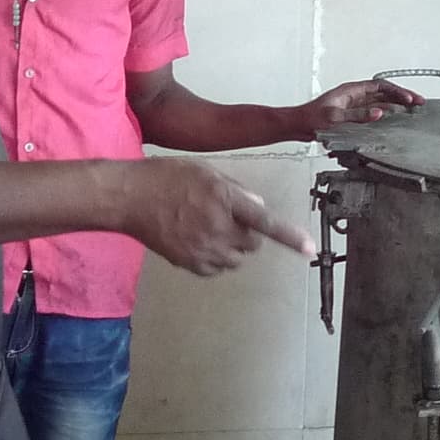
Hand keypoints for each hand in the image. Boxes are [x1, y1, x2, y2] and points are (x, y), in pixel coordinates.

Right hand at [120, 159, 313, 274]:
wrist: (129, 198)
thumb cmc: (165, 178)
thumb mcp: (205, 171)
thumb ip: (235, 189)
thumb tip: (258, 204)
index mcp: (224, 200)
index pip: (265, 221)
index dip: (290, 236)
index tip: (310, 249)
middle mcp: (217, 227)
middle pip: (252, 244)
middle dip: (247, 233)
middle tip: (226, 217)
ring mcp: (202, 248)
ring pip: (235, 258)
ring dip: (231, 247)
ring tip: (208, 228)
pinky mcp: (189, 263)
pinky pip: (215, 268)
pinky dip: (214, 258)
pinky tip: (197, 240)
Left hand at [292, 78, 423, 134]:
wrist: (297, 126)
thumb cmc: (310, 119)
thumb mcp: (334, 117)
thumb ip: (357, 115)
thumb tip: (378, 113)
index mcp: (351, 90)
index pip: (381, 87)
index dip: (398, 92)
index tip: (411, 99)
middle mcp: (355, 96)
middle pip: (385, 93)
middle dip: (403, 96)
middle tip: (420, 103)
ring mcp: (354, 105)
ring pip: (382, 102)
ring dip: (397, 105)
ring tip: (413, 110)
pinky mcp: (352, 115)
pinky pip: (374, 112)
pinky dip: (387, 114)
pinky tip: (395, 119)